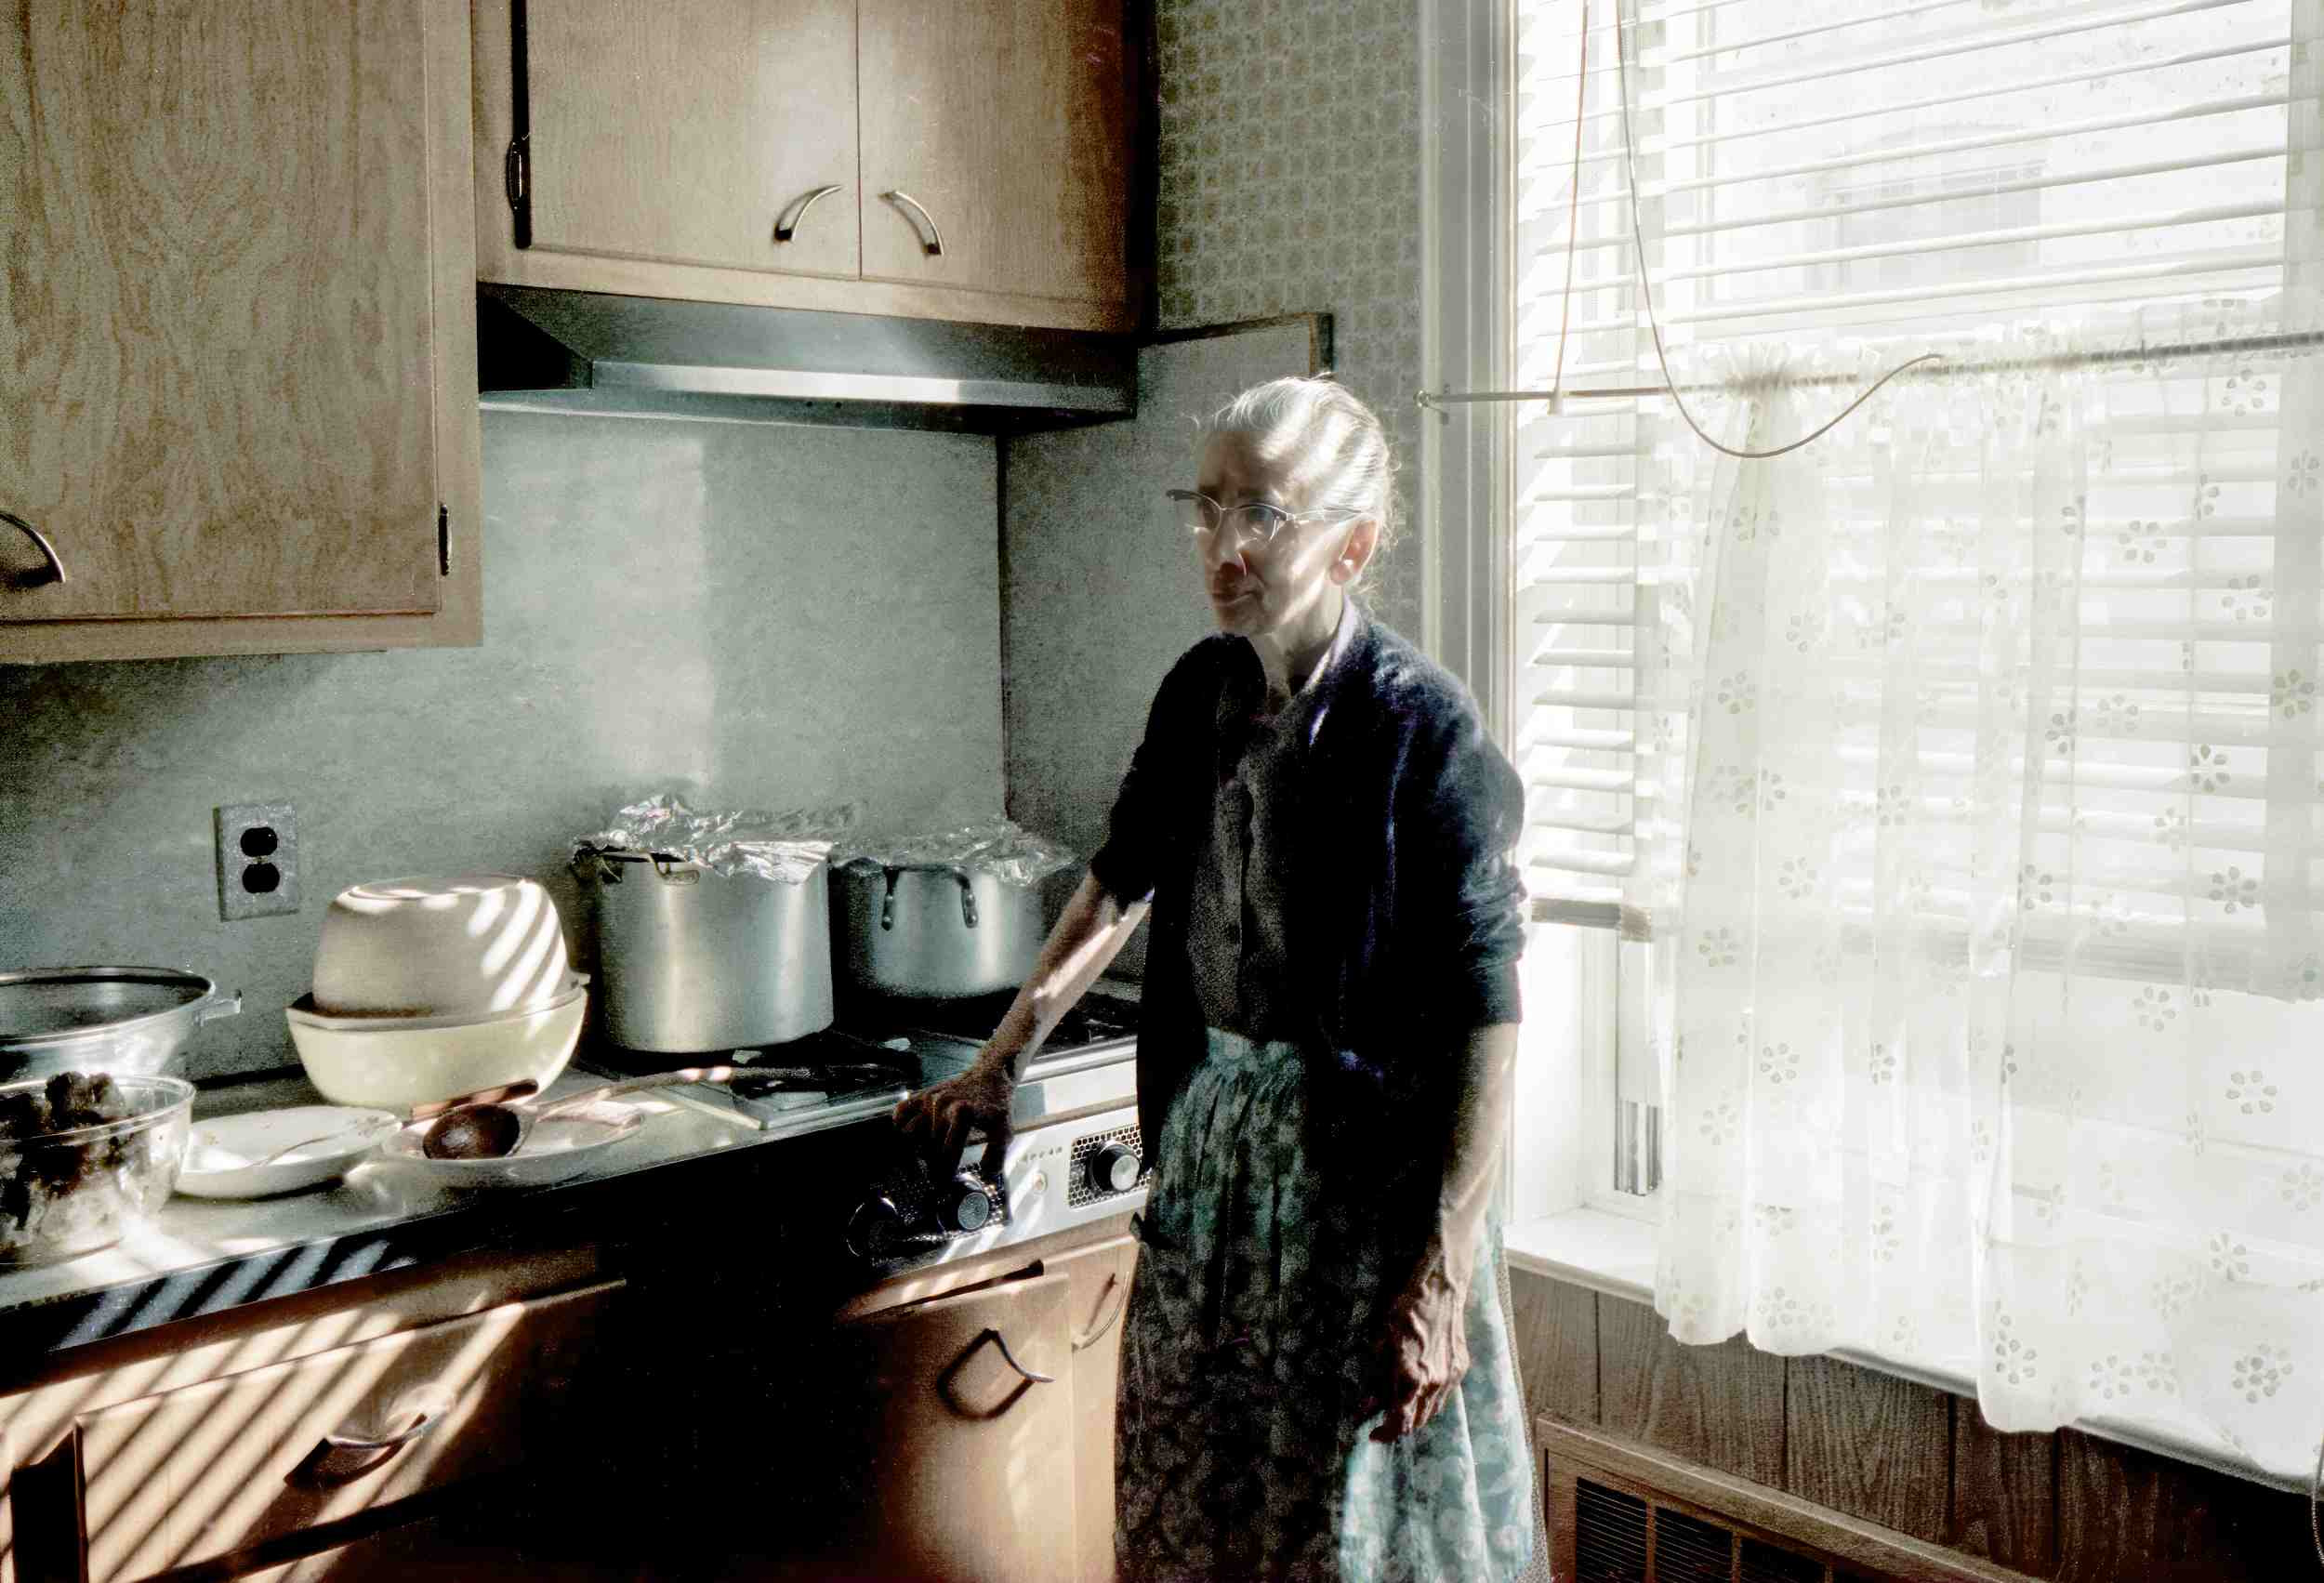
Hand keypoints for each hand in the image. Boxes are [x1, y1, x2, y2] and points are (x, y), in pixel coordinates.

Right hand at [891, 1055, 1014, 1177]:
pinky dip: (901, 1126)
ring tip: (929, 1158)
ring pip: (910, 1132)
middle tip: (937, 1176)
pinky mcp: (923, 1094)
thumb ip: (997, 1155)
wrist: (989, 1076)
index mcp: (962, 1113)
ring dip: (917, 1148)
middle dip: (932, 1165)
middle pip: (928, 1146)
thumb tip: (985, 1174)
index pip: (947, 1152)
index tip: (944, 1183)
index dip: (944, 1172)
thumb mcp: (1004, 1130)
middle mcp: (943, 1104)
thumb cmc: (996, 1106)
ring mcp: (930, 1098)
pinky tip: (914, 1136)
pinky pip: (901, 1112)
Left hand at [1361, 1261, 1470, 1442]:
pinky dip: (1429, 1400)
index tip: (1372, 1433)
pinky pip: (1444, 1396)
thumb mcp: (1380, 1345)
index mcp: (1411, 1379)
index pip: (1399, 1423)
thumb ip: (1376, 1381)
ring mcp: (1451, 1378)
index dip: (1385, 1434)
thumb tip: (1365, 1407)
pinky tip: (1420, 1389)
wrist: (1439, 1289)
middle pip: (1416, 1423)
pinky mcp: (1461, 1368)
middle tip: (1382, 1417)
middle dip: (1398, 1425)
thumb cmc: (1402, 1311)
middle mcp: (1434, 1384)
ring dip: (1415, 1414)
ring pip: (1432, 1412)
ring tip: (1399, 1404)